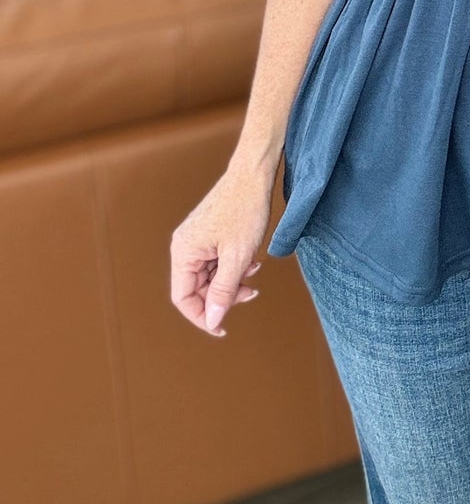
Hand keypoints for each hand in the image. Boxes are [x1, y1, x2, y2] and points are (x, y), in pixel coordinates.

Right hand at [170, 154, 275, 336]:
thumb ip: (223, 291)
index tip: (222, 329)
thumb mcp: (237, 257)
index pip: (183, 298)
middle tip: (250, 292)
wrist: (253, 175)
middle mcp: (184, 247)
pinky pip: (216, 262)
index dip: (201, 317)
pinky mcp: (208, 235)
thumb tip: (213, 321)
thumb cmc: (245, 210)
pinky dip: (233, 267)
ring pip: (209, 277)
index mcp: (183, 252)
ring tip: (253, 271)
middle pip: (197, 289)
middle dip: (224, 296)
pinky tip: (251, 261)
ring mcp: (196, 240)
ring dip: (232, 281)